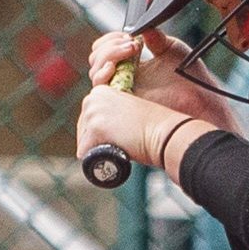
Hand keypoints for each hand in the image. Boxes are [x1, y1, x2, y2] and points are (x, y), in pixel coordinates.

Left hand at [76, 85, 207, 167]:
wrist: (166, 132)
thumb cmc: (155, 126)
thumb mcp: (128, 112)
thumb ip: (112, 115)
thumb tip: (100, 133)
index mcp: (102, 91)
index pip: (88, 118)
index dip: (102, 131)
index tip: (120, 131)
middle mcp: (94, 98)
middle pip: (82, 130)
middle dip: (97, 140)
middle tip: (122, 139)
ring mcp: (93, 111)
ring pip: (84, 142)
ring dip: (100, 148)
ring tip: (122, 142)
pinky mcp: (95, 126)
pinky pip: (86, 153)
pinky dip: (99, 158)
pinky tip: (117, 150)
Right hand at [88, 29, 240, 132]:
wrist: (202, 100)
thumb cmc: (191, 78)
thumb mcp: (171, 50)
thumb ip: (155, 38)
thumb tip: (142, 26)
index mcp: (132, 64)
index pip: (107, 49)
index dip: (112, 39)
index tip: (128, 35)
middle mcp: (123, 78)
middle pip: (97, 59)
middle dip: (109, 46)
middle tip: (131, 43)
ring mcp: (121, 92)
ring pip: (96, 72)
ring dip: (108, 56)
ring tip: (130, 50)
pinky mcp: (121, 105)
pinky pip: (100, 91)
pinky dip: (102, 75)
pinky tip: (114, 67)